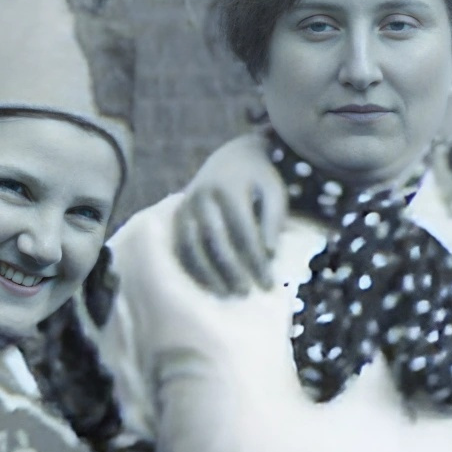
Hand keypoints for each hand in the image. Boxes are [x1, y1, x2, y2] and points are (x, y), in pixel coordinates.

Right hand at [172, 132, 287, 294]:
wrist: (231, 158)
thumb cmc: (259, 179)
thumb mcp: (274, 191)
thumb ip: (274, 219)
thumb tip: (268, 255)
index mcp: (229, 188)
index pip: (244, 232)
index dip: (256, 261)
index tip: (268, 284)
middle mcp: (202, 196)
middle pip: (215, 241)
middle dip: (231, 270)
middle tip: (246, 292)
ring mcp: (186, 206)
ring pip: (192, 246)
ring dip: (208, 273)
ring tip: (226, 293)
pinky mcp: (177, 216)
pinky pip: (180, 246)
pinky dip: (192, 268)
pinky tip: (207, 284)